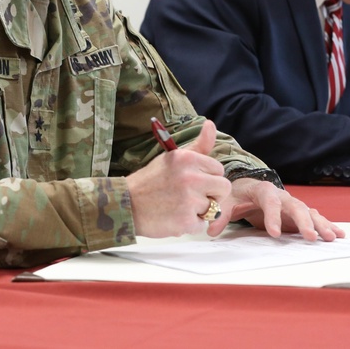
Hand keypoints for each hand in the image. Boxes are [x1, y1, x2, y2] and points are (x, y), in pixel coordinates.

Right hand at [127, 120, 231, 236]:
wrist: (125, 204)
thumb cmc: (151, 180)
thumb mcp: (173, 157)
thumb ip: (198, 145)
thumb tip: (211, 124)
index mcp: (187, 158)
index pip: (218, 169)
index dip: (208, 177)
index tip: (194, 181)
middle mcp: (190, 177)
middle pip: (224, 188)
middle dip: (212, 194)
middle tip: (193, 196)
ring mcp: (189, 200)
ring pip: (214, 208)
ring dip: (199, 211)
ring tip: (179, 206)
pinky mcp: (185, 221)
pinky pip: (202, 225)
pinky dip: (190, 225)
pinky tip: (175, 217)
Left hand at [204, 178, 345, 241]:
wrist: (248, 187)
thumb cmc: (238, 194)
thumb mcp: (227, 201)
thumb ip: (220, 213)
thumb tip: (211, 229)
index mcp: (264, 190)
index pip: (270, 202)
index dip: (273, 217)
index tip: (274, 234)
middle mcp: (282, 196)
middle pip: (296, 206)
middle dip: (304, 222)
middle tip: (311, 238)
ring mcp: (292, 204)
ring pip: (309, 212)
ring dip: (320, 224)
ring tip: (331, 238)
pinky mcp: (298, 214)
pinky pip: (314, 218)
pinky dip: (327, 225)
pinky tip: (338, 234)